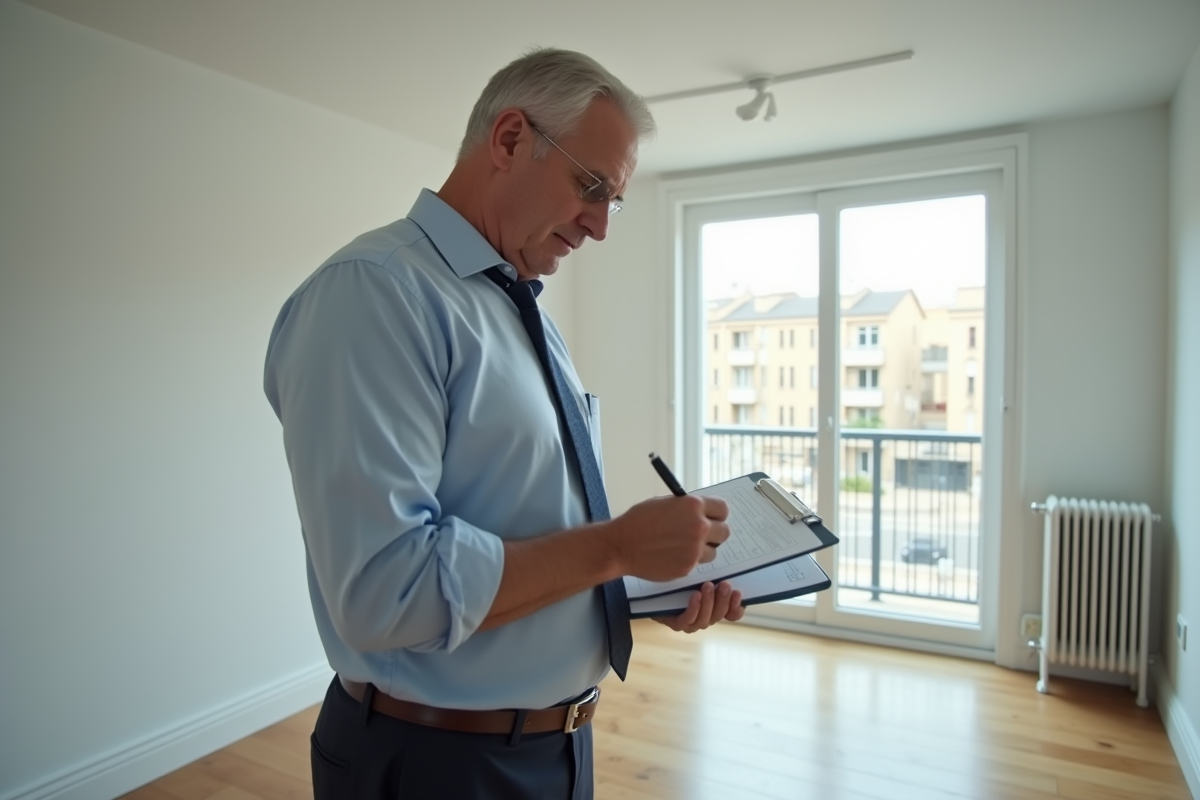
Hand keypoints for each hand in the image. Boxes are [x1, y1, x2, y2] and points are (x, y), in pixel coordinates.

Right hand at [607, 494, 730, 581]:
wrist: (622, 545)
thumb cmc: (639, 521)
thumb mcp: (665, 503)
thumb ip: (687, 508)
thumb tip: (701, 513)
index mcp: (693, 506)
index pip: (722, 509)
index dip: (717, 514)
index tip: (713, 518)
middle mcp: (699, 526)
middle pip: (724, 532)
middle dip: (714, 534)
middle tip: (702, 536)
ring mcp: (695, 549)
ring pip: (713, 551)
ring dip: (703, 550)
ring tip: (683, 547)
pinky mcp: (688, 566)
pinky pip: (697, 564)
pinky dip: (688, 561)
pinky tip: (672, 556)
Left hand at [654, 581, 744, 632]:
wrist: (652, 587)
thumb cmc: (680, 580)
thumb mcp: (700, 576)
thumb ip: (714, 575)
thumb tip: (728, 567)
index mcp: (714, 608)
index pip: (732, 614)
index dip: (736, 607)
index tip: (739, 593)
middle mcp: (704, 617)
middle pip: (719, 615)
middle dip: (724, 600)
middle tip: (725, 584)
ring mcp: (691, 622)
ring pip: (705, 620)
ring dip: (709, 602)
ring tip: (709, 586)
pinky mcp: (676, 623)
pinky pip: (687, 620)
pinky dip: (694, 608)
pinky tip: (695, 595)